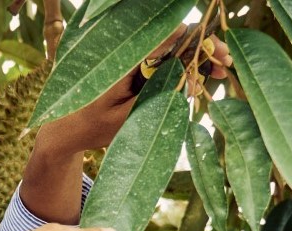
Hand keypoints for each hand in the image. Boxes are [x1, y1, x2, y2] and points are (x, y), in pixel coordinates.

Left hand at [34, 26, 231, 153]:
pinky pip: (162, 66)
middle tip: (226, 66)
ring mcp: (131, 62)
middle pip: (174, 41)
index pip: (169, 37)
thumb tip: (190, 79)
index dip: (200, 42)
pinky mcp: (133, 73)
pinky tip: (198, 83)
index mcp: (125, 57)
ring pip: (171, 53)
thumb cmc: (91, 126)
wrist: (65, 131)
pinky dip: (181, 71)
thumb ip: (156, 96)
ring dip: (195, 62)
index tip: (220, 55)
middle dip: (203, 51)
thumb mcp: (127, 116)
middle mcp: (129, 53)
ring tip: (216, 76)